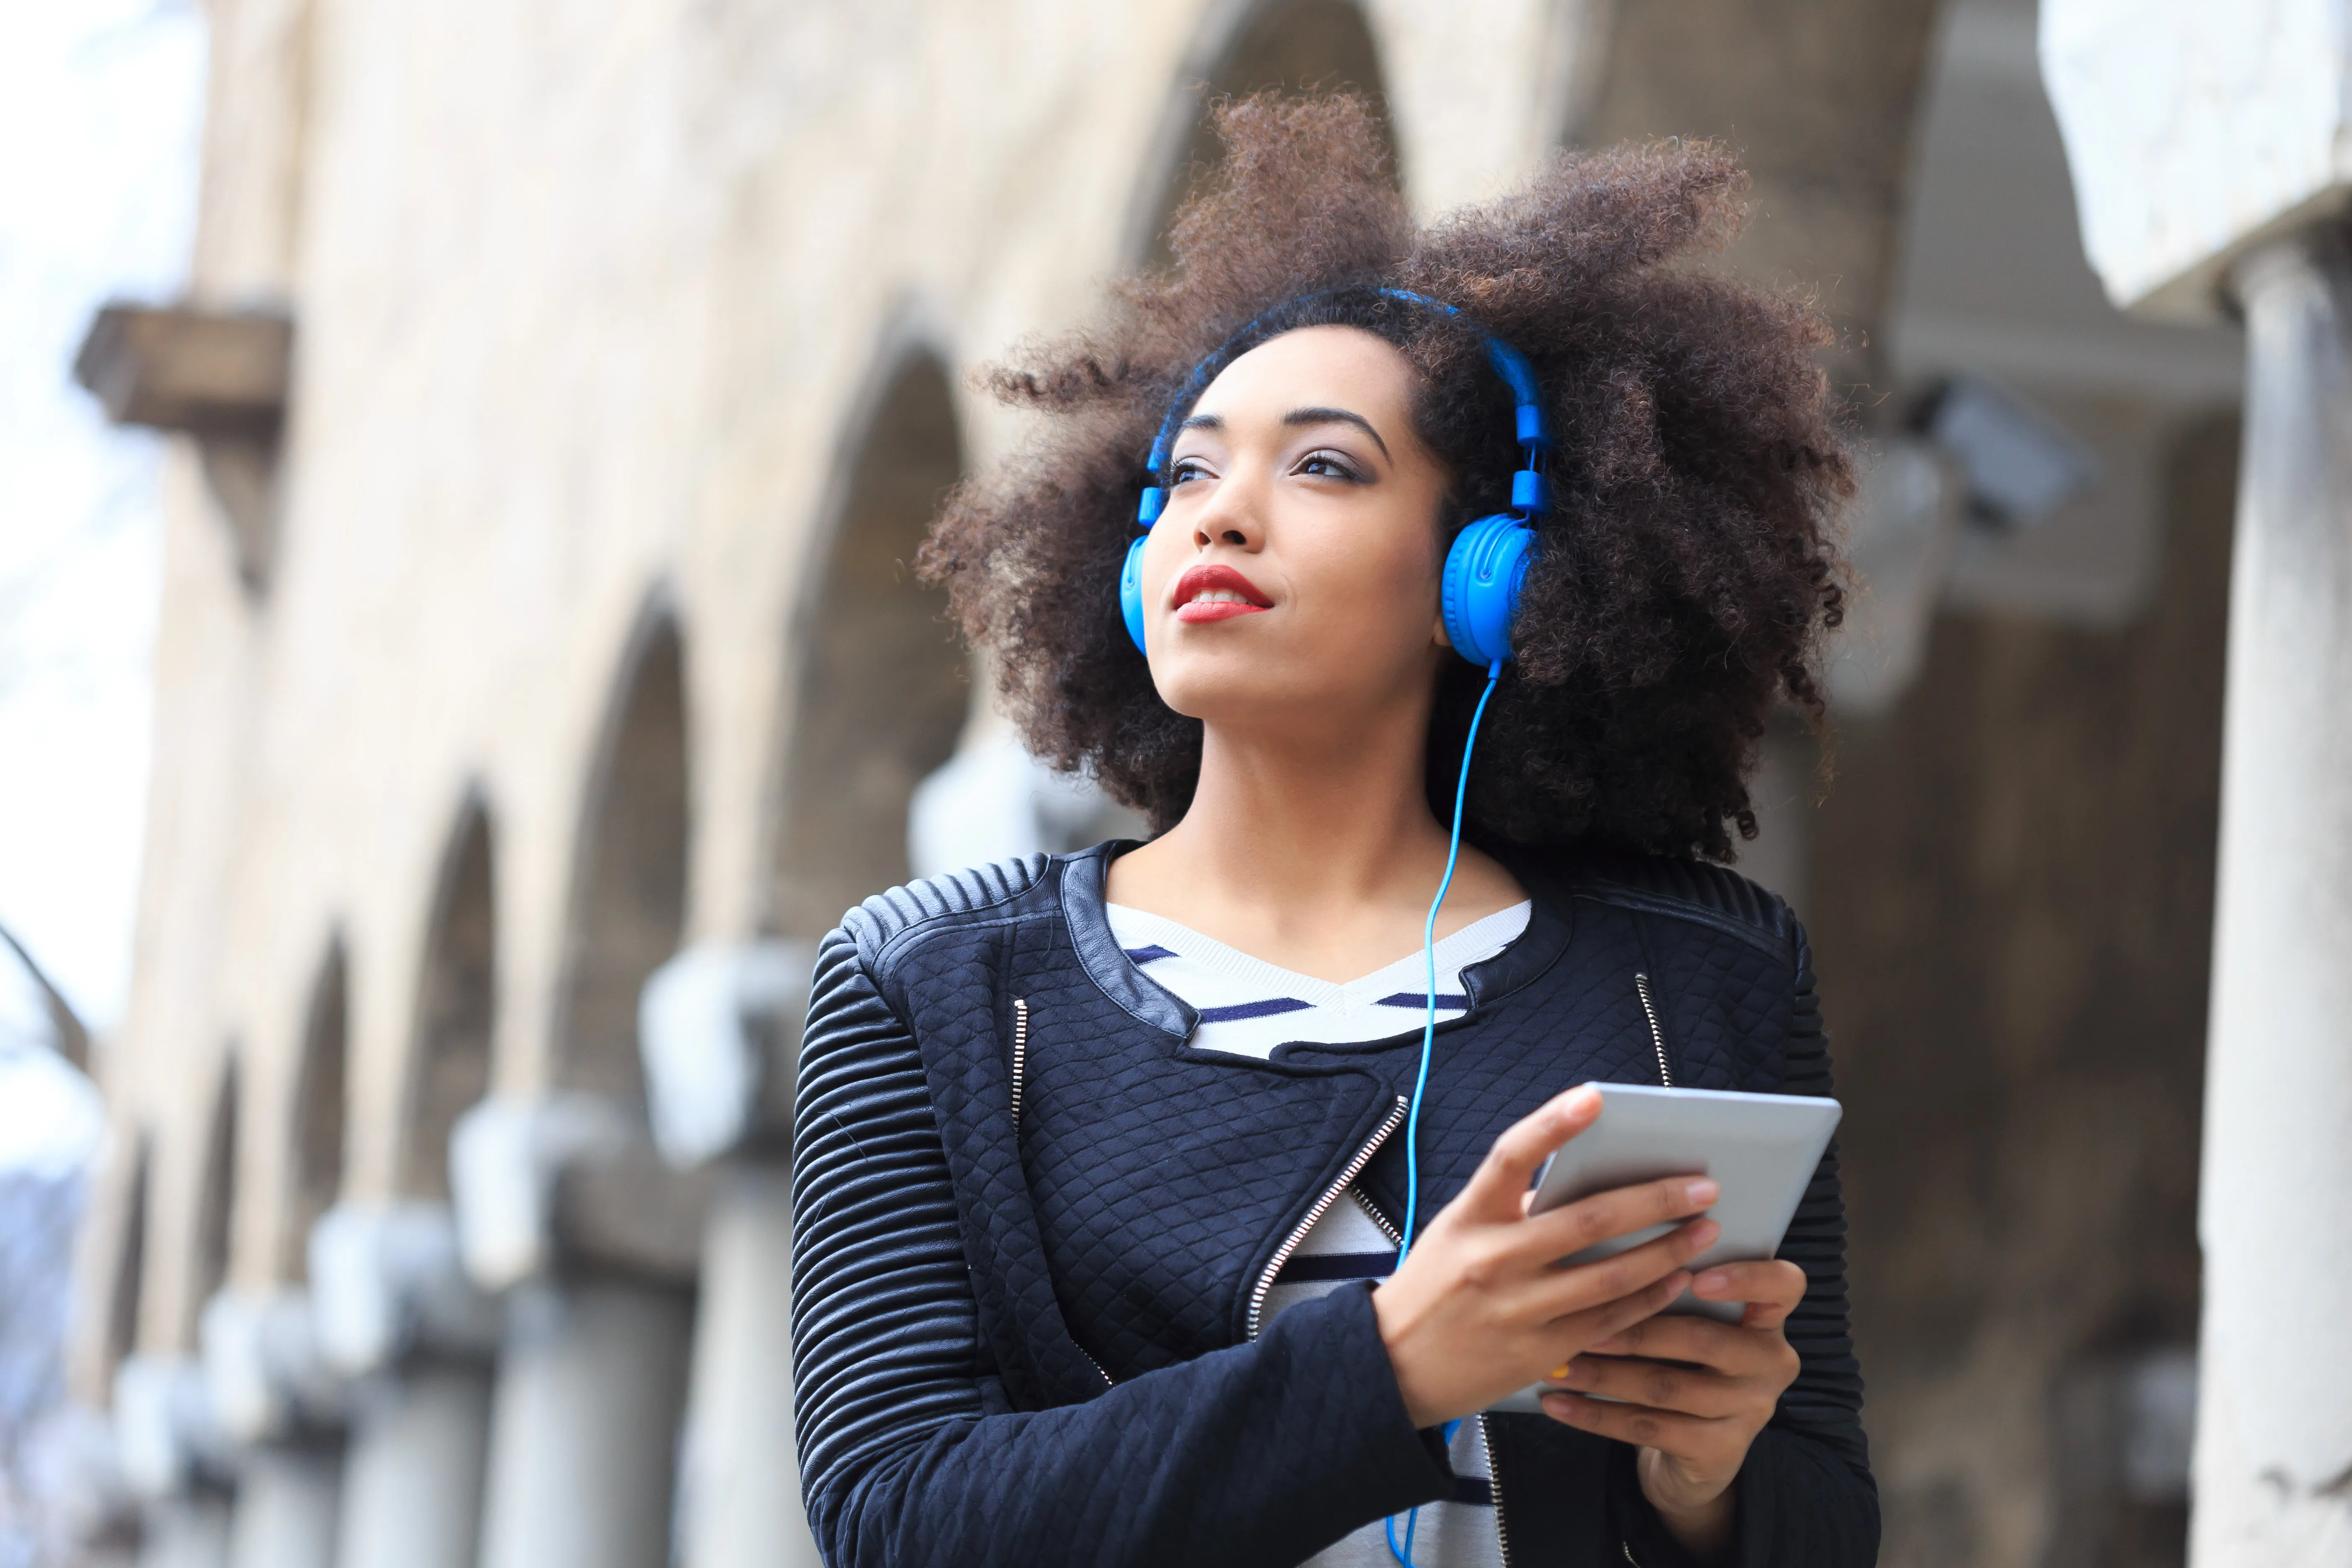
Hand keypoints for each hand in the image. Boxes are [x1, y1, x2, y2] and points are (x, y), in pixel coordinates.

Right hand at [1371, 1086, 1721, 1427]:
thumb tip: (1589, 1182)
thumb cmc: (1435, 1286)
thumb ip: (1514, 1208)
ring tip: (1705, 1231)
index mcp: (1470, 1217)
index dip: (1553, 1123)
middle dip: (1657, 1200)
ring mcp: (1518, 1308)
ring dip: (1668, 1251)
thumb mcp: (1459, 1233)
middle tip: (1703, 1186)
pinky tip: (1676, 1280)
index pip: (1512, 1156)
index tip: (1596, 1096)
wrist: (1395, 1367)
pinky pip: (1610, 1321)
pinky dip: (1650, 1298)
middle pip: (1589, 1219)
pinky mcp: (1538, 1351)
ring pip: (1612, 1275)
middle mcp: (1494, 1259)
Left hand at [1538, 1259, 1807, 1562]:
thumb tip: (1593, 1230)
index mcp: (1767, 1317)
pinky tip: (1556, 1404)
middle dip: (1633, 1328)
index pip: (1783, 1285)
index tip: (1694, 1275)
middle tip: (1576, 1314)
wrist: (1695, 1452)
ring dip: (1603, 1374)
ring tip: (1557, 1364)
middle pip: (1703, 1338)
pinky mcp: (1721, 1452)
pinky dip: (1595, 1415)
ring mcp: (1751, 1410)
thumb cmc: (1680, 1360)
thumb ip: (1664, 1279)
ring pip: (1667, 1387)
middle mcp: (1770, 1362)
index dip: (1744, 1278)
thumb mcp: (1687, 1319)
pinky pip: (1649, 1429)